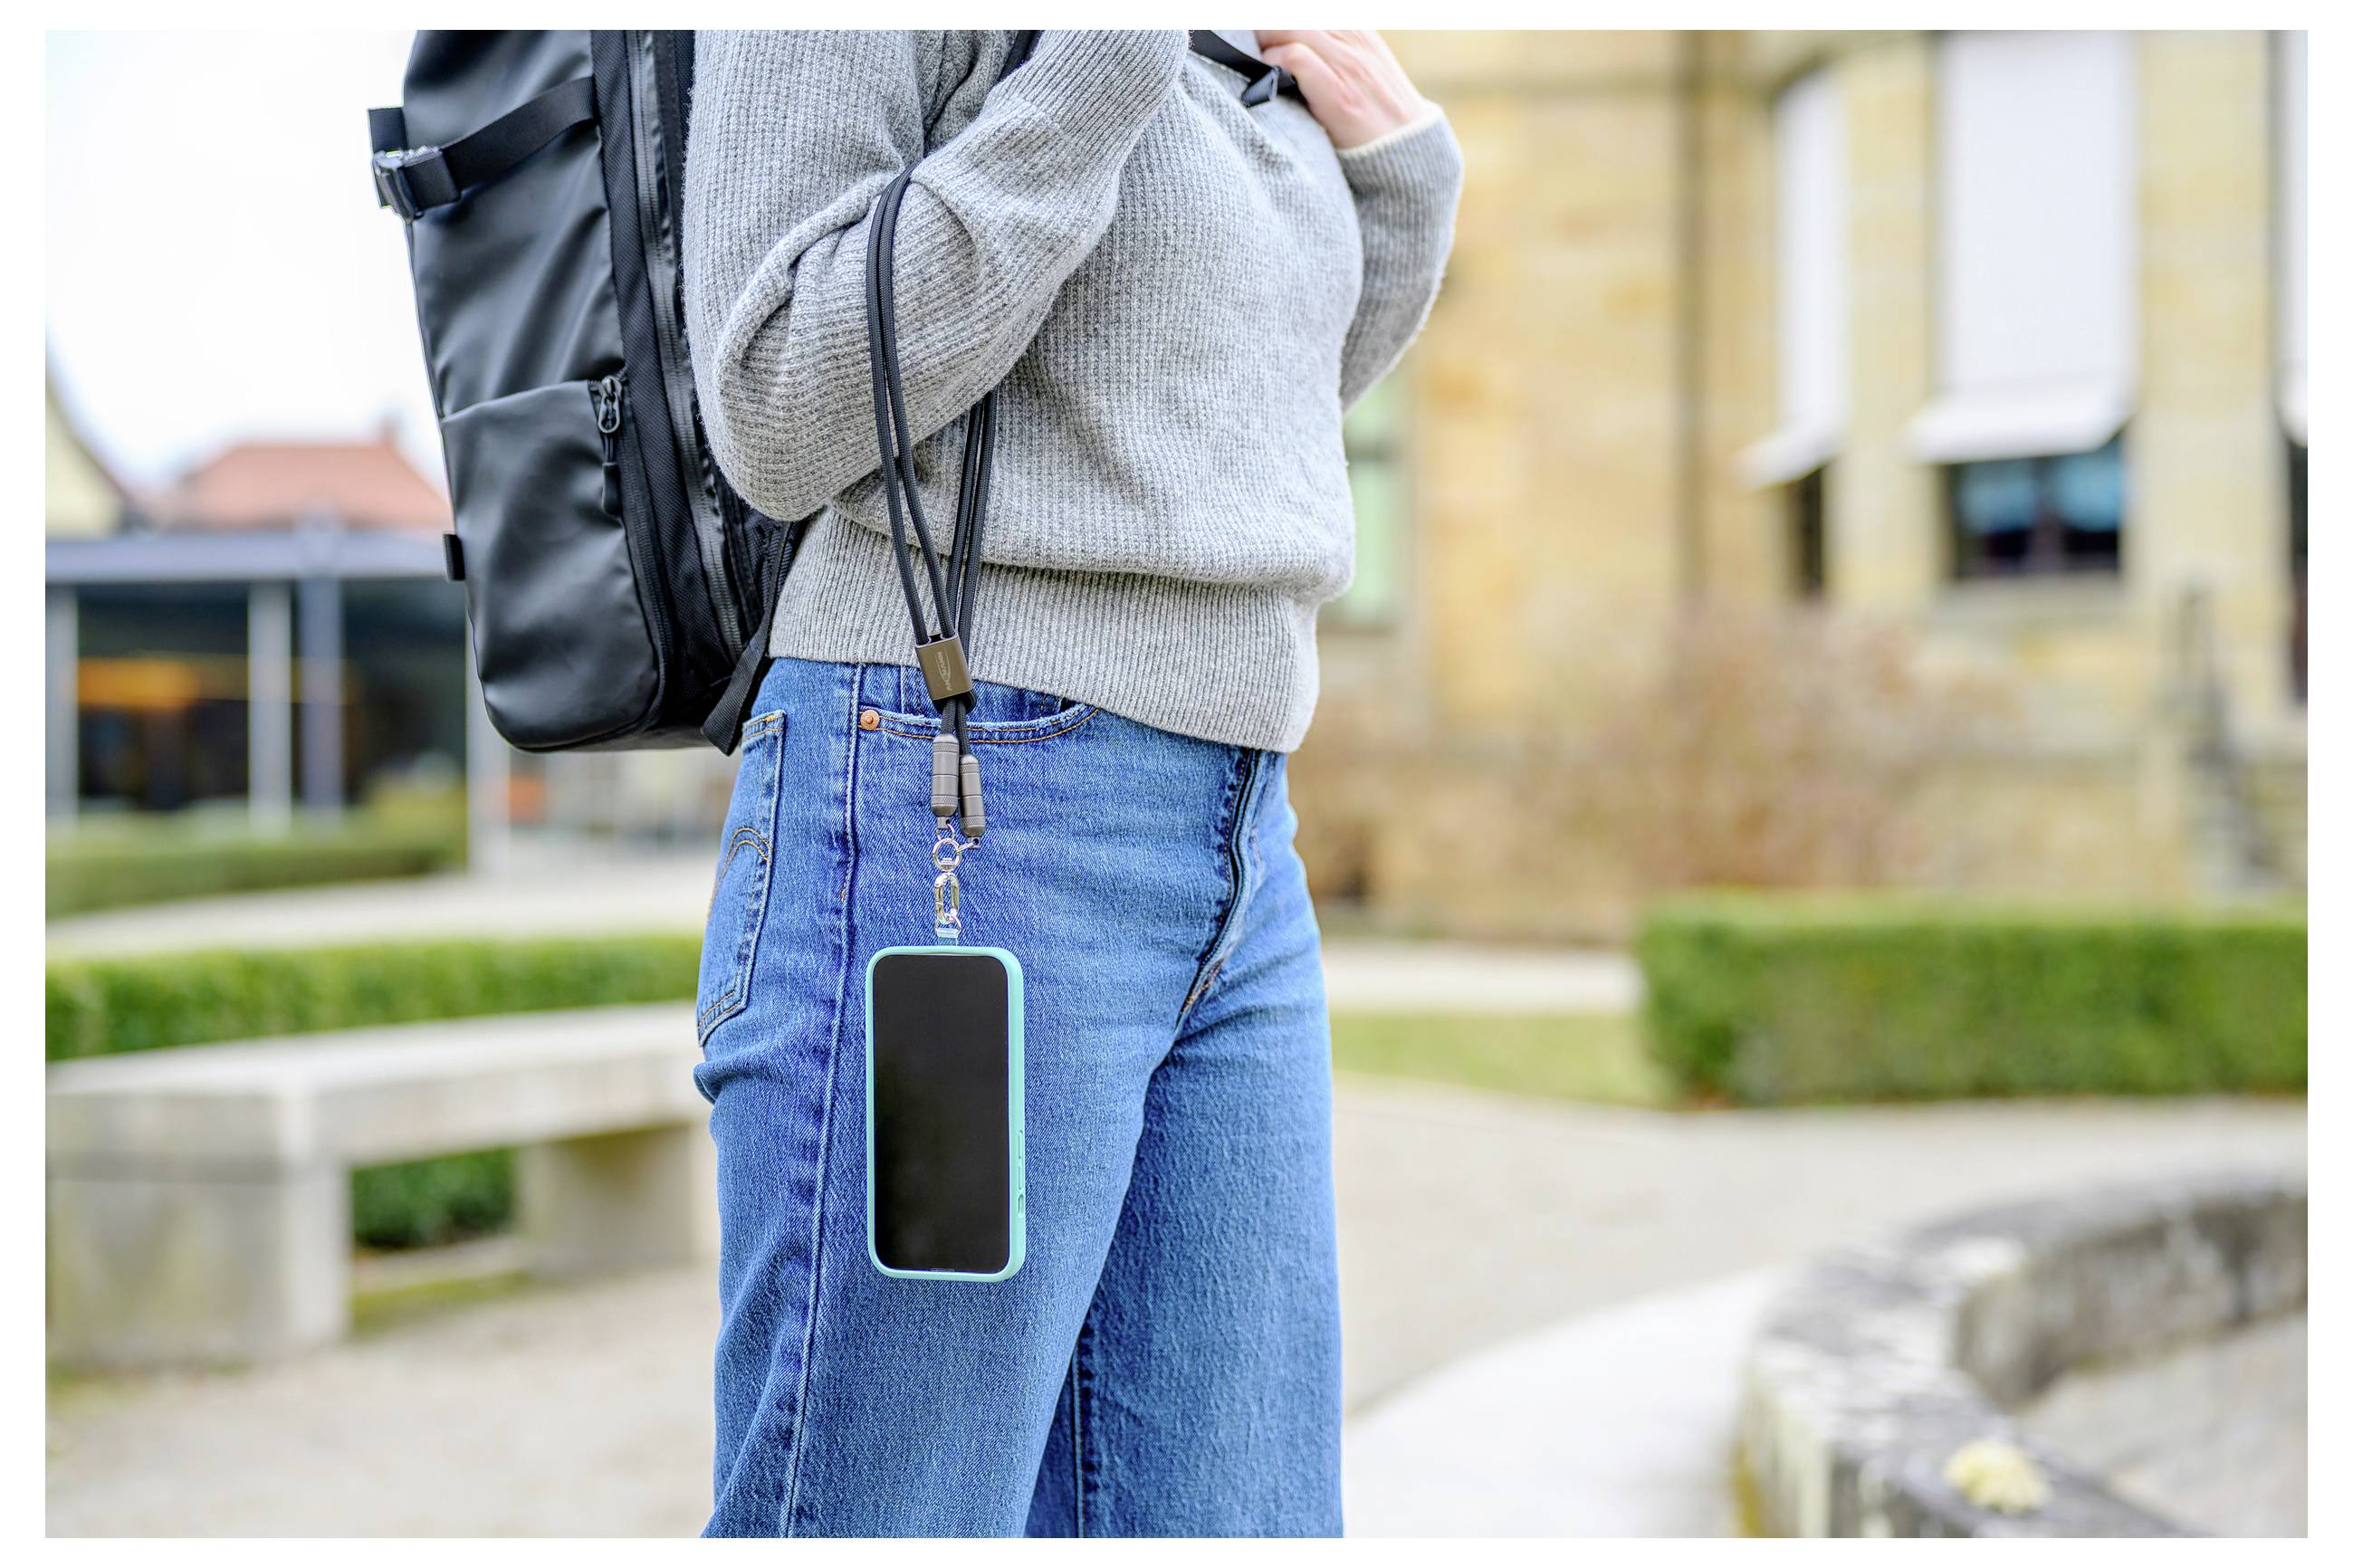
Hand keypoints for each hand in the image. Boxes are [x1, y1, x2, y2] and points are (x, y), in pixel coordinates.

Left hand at [1255, 29, 1431, 149]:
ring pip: (1289, 26)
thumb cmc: (1376, 111)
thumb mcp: (1363, 64)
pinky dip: (1274, 63)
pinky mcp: (1338, 92)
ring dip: (1265, 41)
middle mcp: (1351, 37)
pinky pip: (1294, 57)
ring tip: (1258, 61)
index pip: (1305, 9)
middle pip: (1292, 13)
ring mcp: (1346, 63)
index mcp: (1356, 27)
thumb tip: (1292, 41)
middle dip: (1265, 25)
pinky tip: (1271, 78)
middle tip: (1249, 43)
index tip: (1260, 31)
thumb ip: (1333, 46)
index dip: (1277, 20)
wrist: (1407, 149)